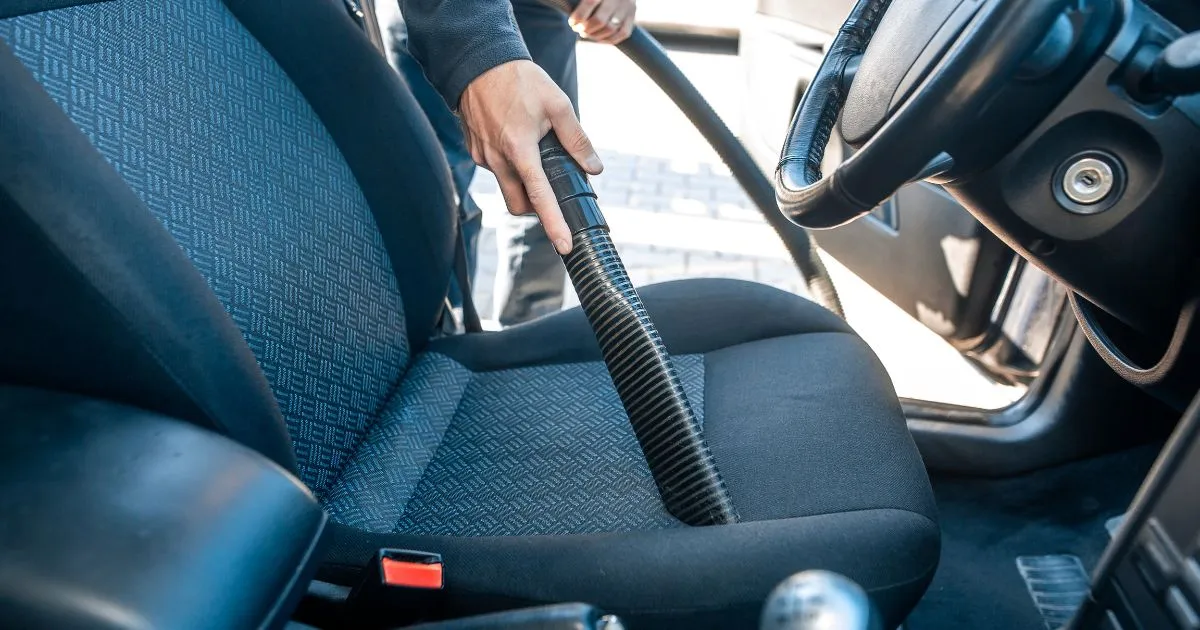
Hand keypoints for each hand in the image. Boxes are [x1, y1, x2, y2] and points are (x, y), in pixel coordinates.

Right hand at [459, 59, 602, 254]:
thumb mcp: (558, 104)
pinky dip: (509, 165)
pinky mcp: (475, 149)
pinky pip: (495, 168)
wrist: (477, 61)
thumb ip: (577, 139)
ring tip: (534, 154)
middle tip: (552, 194)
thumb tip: (594, 167)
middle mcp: (498, 159)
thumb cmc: (518, 79)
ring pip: (506, 186)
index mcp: (520, 149)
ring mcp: (483, 156)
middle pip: (518, 204)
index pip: (540, 197)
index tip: (565, 246)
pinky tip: (515, 139)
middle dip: (536, 208)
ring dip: (523, 184)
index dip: (554, 225)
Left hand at [569, 0, 635, 44]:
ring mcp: (627, 8)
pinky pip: (622, 34)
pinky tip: (598, 38)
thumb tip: (573, 17)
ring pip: (610, 29)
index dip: (578, 16)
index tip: (572, 22)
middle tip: (578, 29)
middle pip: (599, 20)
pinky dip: (608, 39)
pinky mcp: (632, 17)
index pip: (590, 2)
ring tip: (586, 33)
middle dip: (585, 28)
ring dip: (595, 36)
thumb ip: (581, 1)